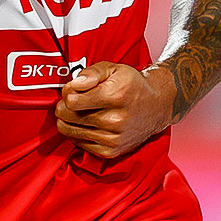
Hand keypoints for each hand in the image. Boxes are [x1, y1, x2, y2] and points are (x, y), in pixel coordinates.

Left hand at [54, 61, 176, 159]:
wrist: (155, 107)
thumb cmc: (131, 86)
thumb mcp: (114, 69)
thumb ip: (91, 72)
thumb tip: (75, 84)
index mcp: (115, 96)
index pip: (72, 101)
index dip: (68, 93)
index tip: (73, 90)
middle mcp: (115, 120)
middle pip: (69, 117)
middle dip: (64, 107)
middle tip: (73, 100)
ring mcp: (113, 139)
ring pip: (71, 131)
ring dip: (68, 121)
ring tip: (78, 111)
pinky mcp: (111, 151)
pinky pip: (79, 144)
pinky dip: (77, 133)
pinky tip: (85, 124)